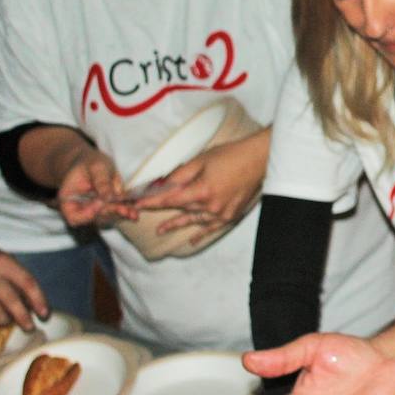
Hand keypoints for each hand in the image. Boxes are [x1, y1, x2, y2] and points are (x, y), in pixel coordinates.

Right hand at [0, 240, 48, 330]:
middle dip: (23, 317)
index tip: (45, 315)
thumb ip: (21, 281)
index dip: (38, 300)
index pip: (27, 283)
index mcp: (5, 263)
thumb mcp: (8, 264)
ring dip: (4, 320)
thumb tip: (34, 307)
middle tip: (30, 327)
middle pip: (11, 300)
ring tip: (8, 320)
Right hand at [56, 146, 136, 227]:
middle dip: (111, 213)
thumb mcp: (96, 166)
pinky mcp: (107, 208)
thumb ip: (101, 181)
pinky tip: (135, 212)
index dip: (87, 214)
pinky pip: (116, 213)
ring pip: (107, 217)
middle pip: (94, 218)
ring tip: (133, 214)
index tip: (100, 202)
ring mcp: (94, 211)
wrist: (94, 162)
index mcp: (68, 199)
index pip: (73, 216)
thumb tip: (108, 197)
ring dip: (120, 215)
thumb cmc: (90, 162)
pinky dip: (126, 212)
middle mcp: (80, 209)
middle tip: (125, 210)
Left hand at [134, 130, 268, 242]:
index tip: (135, 204)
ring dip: (176, 224)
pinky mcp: (231, 216)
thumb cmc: (229, 155)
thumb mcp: (200, 160)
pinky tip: (192, 240)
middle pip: (179, 209)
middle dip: (161, 210)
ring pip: (193, 220)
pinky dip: (201, 234)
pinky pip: (212, 228)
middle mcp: (210, 206)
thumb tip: (160, 184)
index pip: (169, 199)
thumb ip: (179, 174)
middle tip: (141, 214)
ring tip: (160, 230)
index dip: (151, 202)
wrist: (258, 160)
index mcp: (200, 191)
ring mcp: (221, 213)